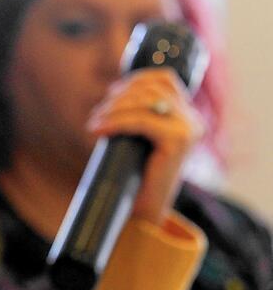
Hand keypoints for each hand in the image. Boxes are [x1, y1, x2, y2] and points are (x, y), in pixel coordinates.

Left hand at [87, 68, 204, 226]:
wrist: (144, 211)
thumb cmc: (135, 173)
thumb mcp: (136, 137)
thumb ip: (136, 114)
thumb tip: (112, 92)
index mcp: (187, 115)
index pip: (164, 78)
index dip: (134, 79)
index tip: (111, 94)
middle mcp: (192, 119)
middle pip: (151, 87)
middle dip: (118, 96)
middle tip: (97, 115)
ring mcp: (188, 129)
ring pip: (145, 101)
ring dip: (114, 108)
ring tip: (95, 122)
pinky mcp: (178, 141)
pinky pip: (142, 121)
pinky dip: (116, 122)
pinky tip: (98, 130)